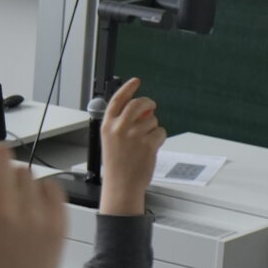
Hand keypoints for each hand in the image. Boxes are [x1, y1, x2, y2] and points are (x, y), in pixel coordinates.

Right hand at [97, 77, 165, 215]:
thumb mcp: (112, 141)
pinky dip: (159, 138)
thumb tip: (143, 111)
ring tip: (144, 142)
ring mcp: (134, 135)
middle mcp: (119, 128)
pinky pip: (160, 131)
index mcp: (107, 126)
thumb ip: (123, 124)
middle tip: (151, 107)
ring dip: (153, 127)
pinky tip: (151, 148)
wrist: (121, 186)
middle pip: (138, 104)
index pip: (118, 100)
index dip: (128, 88)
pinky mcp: (148, 144)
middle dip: (147, 103)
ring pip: (152, 119)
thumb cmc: (117, 165)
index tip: (136, 81)